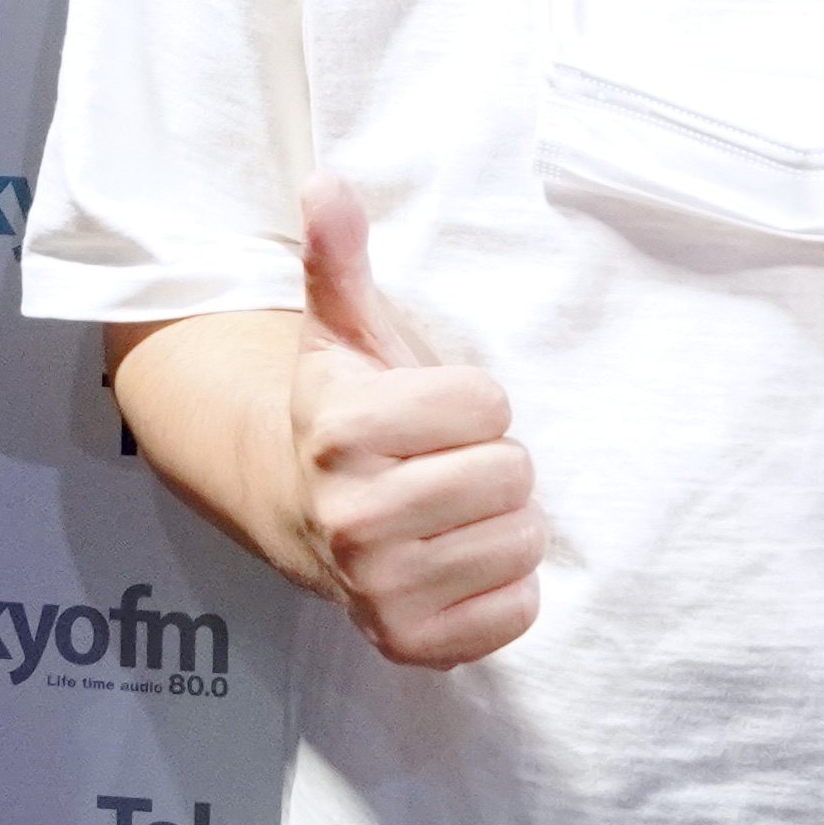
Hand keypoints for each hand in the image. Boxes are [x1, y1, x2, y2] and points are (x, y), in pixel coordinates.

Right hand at [293, 177, 543, 667]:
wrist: (301, 513)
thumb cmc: (348, 415)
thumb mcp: (342, 332)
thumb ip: (340, 257)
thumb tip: (327, 181)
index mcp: (342, 431)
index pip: (488, 403)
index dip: (473, 402)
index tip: (433, 413)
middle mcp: (352, 517)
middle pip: (512, 474)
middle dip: (492, 464)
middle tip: (447, 466)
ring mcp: (379, 588)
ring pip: (522, 541)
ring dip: (502, 524)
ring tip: (454, 514)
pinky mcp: (411, 643)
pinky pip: (517, 612)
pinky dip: (504, 590)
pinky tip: (460, 564)